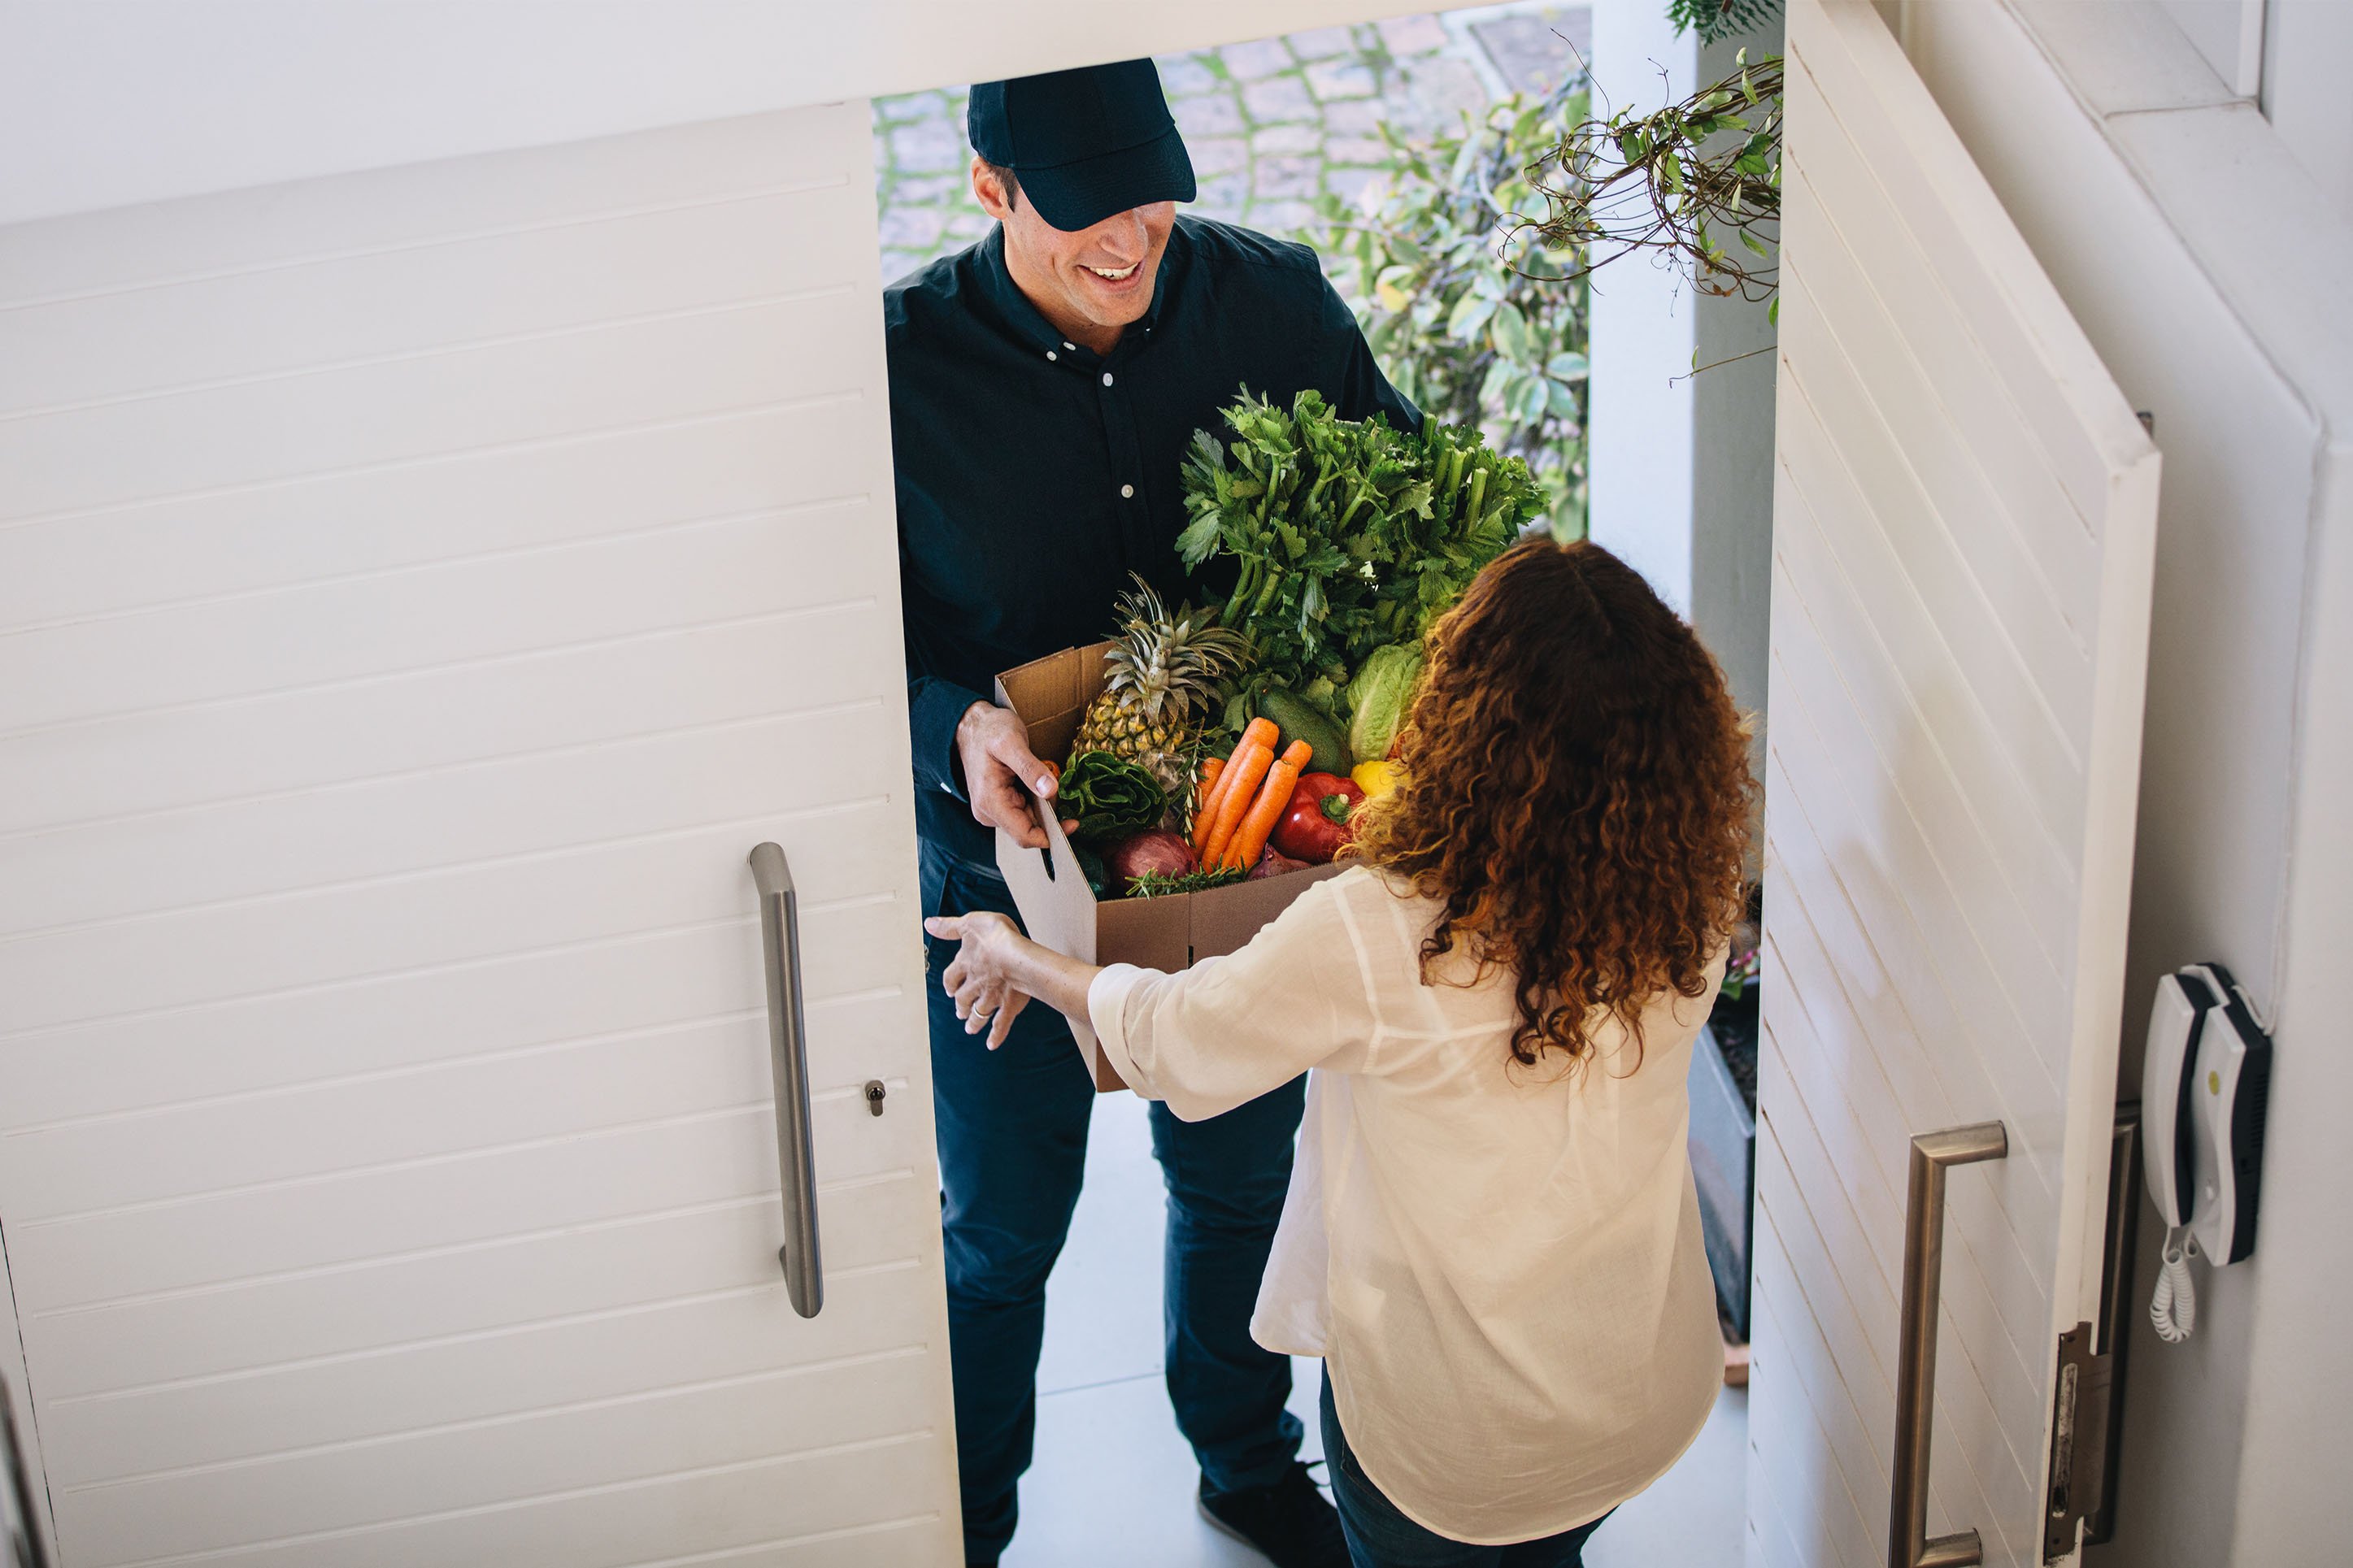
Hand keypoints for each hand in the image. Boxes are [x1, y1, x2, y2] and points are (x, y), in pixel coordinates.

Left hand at [924, 911, 1033, 1048]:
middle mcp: (975, 984)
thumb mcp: (970, 923)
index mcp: (966, 965)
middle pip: (963, 999)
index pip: (951, 977)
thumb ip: (949, 927)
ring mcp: (991, 998)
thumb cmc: (997, 937)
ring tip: (970, 1029)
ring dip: (973, 1022)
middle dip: (961, 1006)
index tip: (950, 989)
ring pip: (978, 1014)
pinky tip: (991, 1044)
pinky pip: (1000, 1025)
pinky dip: (996, 1036)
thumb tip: (929, 924)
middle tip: (959, 1012)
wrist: (1017, 956)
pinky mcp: (1008, 1006)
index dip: (950, 983)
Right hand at [956, 702, 1077, 849]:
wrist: (972, 725)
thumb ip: (1030, 768)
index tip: (1073, 823)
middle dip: (1049, 816)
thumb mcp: (1011, 742)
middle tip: (1059, 787)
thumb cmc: (989, 730)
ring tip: (1042, 778)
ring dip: (1044, 806)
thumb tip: (1050, 791)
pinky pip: (1024, 811)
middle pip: (1028, 830)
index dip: (1051, 835)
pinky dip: (1036, 801)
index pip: (1024, 835)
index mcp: (990, 802)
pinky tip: (1036, 782)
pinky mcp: (998, 805)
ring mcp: (992, 810)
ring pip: (1028, 821)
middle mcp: (988, 812)